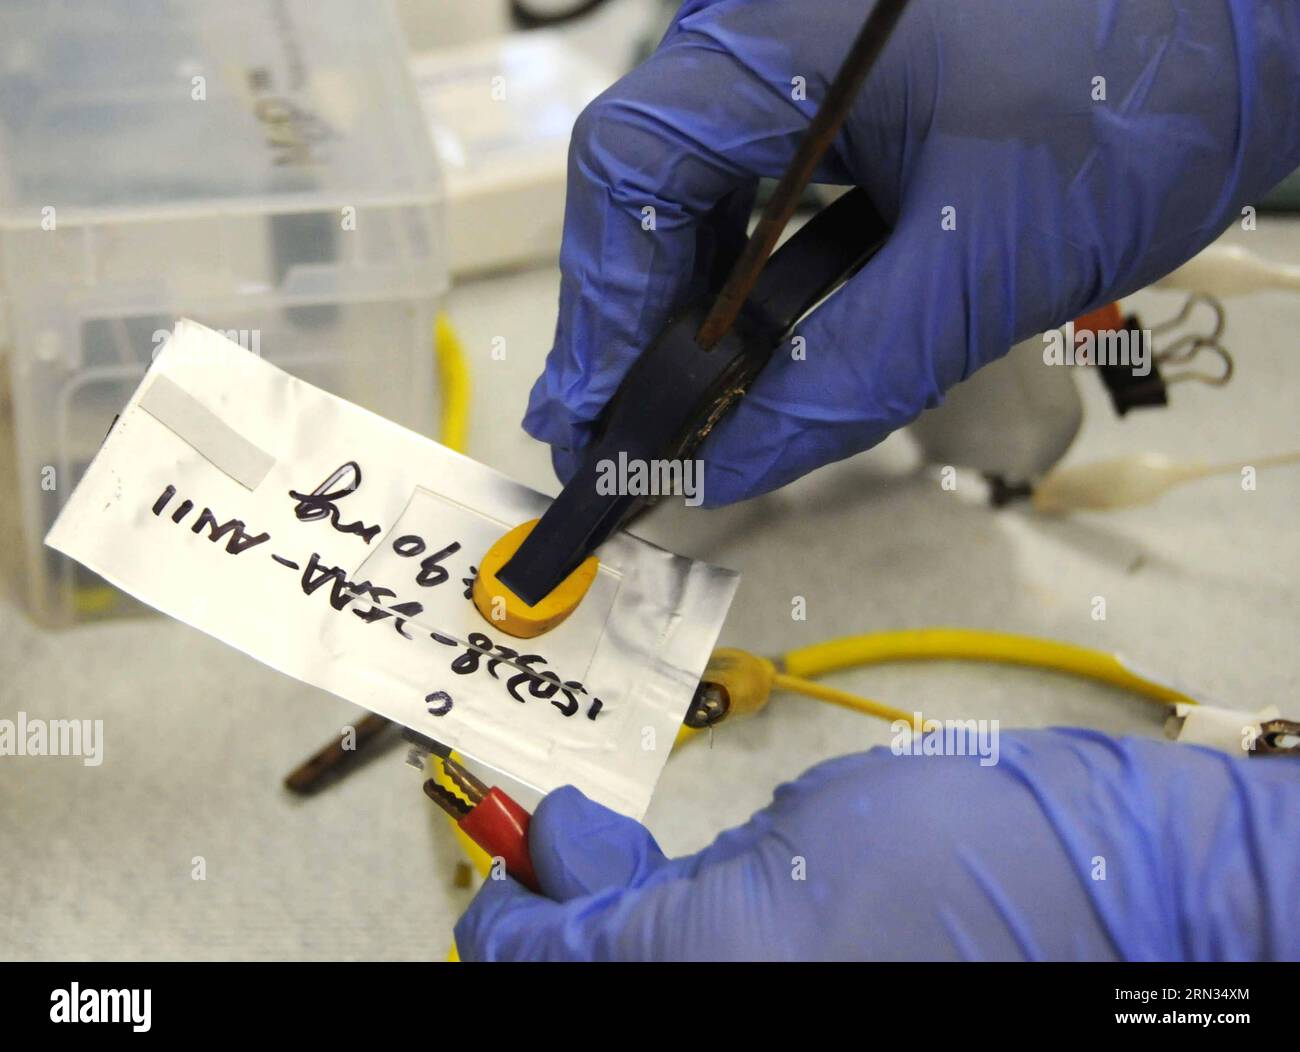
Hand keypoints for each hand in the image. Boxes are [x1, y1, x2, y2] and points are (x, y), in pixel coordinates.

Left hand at [455, 729, 1299, 959]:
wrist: (1114, 888)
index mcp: (702, 981)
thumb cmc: (976, 857)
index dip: (510, 903)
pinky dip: (684, 936)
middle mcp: (737, 1007)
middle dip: (562, 914)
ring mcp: (780, 998)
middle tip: (565, 845)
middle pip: (591, 976)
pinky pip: (713, 970)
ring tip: (624, 857)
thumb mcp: (782, 847)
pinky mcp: (814, 987)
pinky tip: (702, 896)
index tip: (510, 858)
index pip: (546, 960)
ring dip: (620, 924)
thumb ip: (647, 879)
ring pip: (648, 975)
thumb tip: (563, 855)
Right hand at [523, 0, 1299, 504]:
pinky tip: (740, 340)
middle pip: (646, 177)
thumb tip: (723, 472)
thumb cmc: (1140, 113)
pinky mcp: (846, 85)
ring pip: (696, 183)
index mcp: (788, 38)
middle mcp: (771, 26)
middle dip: (628, 313)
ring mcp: (806, 52)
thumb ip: (841, 378)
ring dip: (678, 299)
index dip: (603, 301)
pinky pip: (756, 178)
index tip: (595, 413)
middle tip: (606, 429)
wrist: (1253, 27)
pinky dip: (741, 269)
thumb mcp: (982, 268)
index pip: (632, 164)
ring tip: (659, 403)